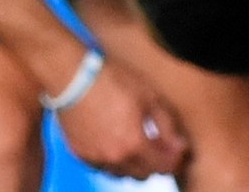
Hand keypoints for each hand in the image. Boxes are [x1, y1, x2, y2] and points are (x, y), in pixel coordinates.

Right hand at [55, 61, 188, 181]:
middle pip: (144, 174)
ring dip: (133, 163)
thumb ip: (167, 125)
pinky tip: (113, 140)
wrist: (69, 74)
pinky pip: (102, 166)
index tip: (179, 149)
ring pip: (122, 173)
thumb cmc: (109, 79)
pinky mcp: (79, 153)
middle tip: (159, 146)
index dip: (176, 159)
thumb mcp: (148, 95)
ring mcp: (95, 157)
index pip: (165, 166)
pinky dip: (111, 159)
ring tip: (134, 143)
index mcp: (135, 144)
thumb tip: (179, 145)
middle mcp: (115, 157)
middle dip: (155, 162)